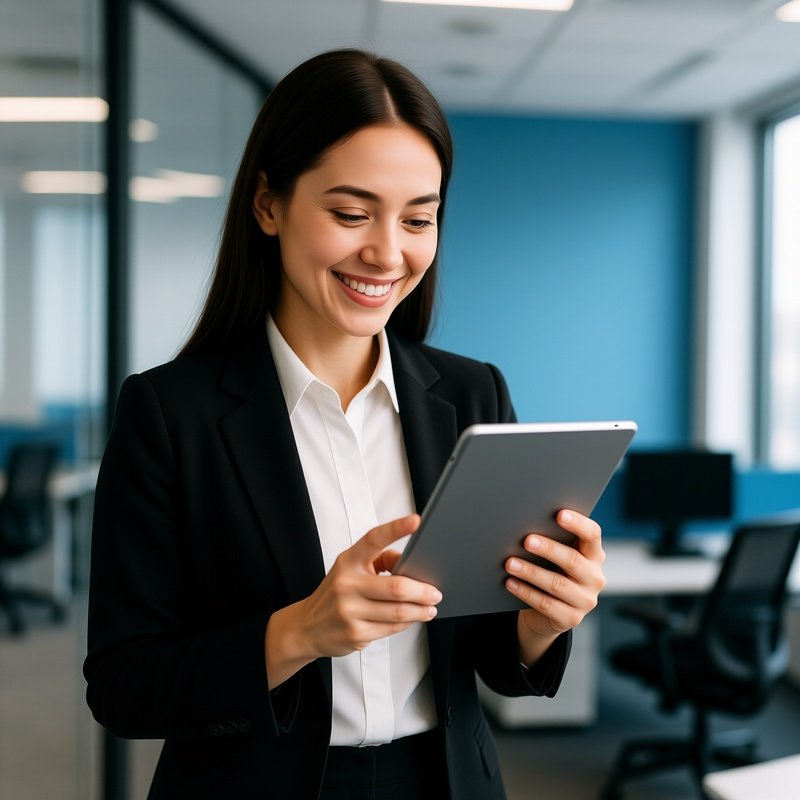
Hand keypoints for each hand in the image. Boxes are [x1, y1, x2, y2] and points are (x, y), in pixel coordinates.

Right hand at [268, 514, 440, 684]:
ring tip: (430, 608)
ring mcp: (349, 610)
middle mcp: (346, 584)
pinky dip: (406, 623)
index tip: (416, 521)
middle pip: (397, 587)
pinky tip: (410, 619)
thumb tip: (409, 563)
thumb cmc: (336, 593)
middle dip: (423, 591)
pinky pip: (391, 628)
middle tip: (435, 592)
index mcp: (348, 561)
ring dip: (421, 611)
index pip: (373, 540)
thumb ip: (380, 560)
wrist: (307, 626)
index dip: (396, 529)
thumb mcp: (350, 569)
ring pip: (398, 612)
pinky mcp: (355, 633)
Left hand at [504, 509, 605, 664]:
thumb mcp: (556, 557)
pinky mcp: (571, 618)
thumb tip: (525, 523)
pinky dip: (525, 592)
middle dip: (548, 549)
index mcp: (594, 555)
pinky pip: (546, 604)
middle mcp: (595, 577)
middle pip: (573, 560)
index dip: (578, 523)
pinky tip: (510, 583)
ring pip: (557, 584)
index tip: (559, 514)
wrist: (548, 612)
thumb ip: (552, 540)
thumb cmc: (551, 571)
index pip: (592, 535)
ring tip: (510, 563)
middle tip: (526, 540)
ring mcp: (586, 600)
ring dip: (531, 572)